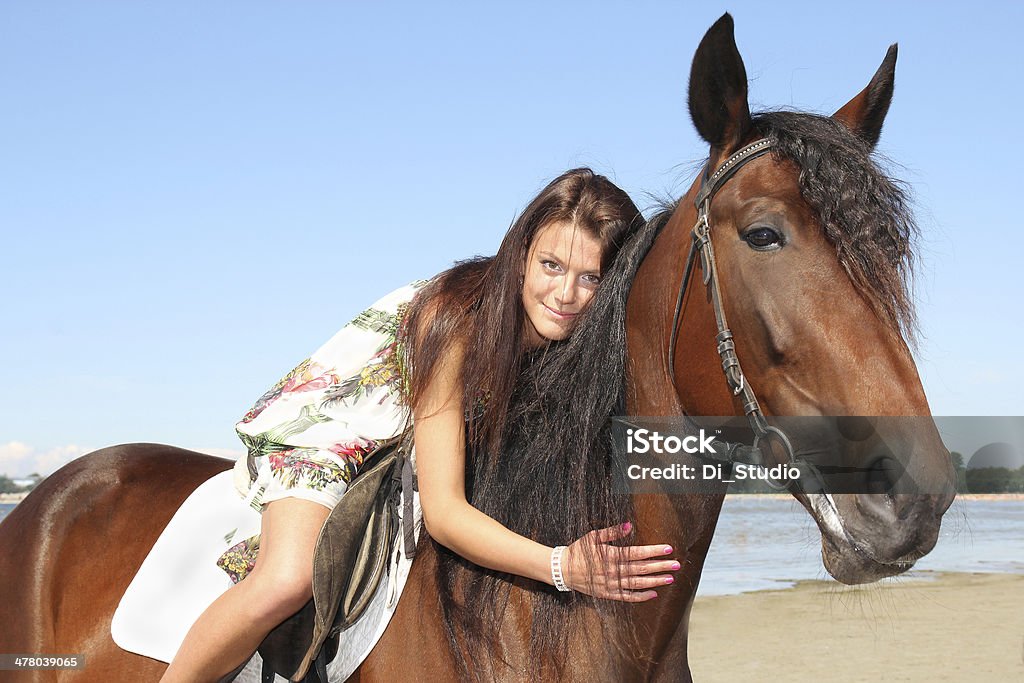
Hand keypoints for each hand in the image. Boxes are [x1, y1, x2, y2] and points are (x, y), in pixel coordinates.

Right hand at [562, 522, 679, 601]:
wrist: (562, 570)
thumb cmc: (578, 550)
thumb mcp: (593, 537)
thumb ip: (612, 532)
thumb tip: (629, 525)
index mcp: (611, 555)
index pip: (638, 553)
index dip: (654, 551)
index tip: (668, 548)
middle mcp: (613, 571)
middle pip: (642, 569)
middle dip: (661, 566)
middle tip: (677, 565)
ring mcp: (611, 584)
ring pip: (638, 583)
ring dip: (655, 581)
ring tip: (670, 579)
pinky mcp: (608, 594)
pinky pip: (627, 597)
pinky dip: (641, 597)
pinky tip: (653, 594)